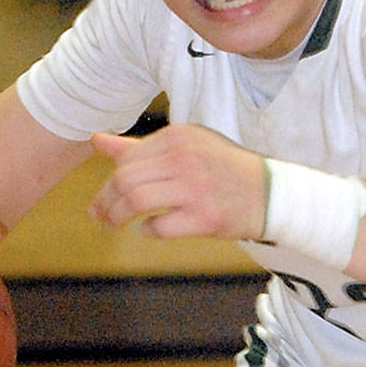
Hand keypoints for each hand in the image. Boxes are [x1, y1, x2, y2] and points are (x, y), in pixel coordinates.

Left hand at [88, 124, 265, 240]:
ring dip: (117, 216)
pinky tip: (149, 229)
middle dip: (105, 200)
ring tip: (114, 224)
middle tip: (98, 214)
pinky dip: (148, 230)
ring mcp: (195, 188)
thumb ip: (138, 146)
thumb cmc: (221, 168)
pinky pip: (159, 227)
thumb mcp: (184, 147)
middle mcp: (185, 158)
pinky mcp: (204, 217)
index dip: (109, 181)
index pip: (127, 158)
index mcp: (178, 137)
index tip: (103, 198)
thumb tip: (96, 140)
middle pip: (125, 179)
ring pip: (136, 201)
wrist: (269, 192)